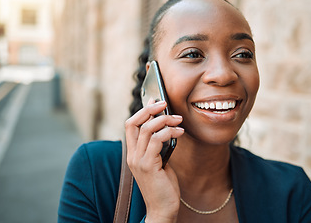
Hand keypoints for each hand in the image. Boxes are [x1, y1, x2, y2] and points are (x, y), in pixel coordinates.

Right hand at [125, 101, 183, 222]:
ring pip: (147, 129)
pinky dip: (169, 132)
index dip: (142, 111)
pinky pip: (157, 140)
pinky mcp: (148, 165)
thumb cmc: (163, 185)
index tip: (155, 101)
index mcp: (133, 153)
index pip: (130, 125)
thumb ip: (158, 146)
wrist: (162, 208)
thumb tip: (166, 127)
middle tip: (165, 103)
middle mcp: (132, 155)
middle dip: (150, 109)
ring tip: (179, 120)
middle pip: (134, 122)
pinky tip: (180, 133)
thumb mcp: (159, 161)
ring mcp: (138, 160)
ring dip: (165, 120)